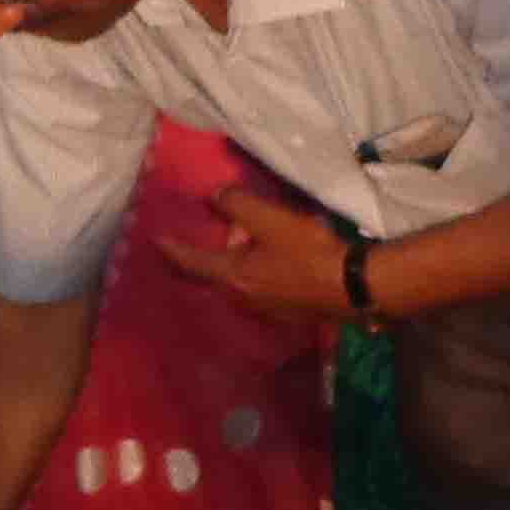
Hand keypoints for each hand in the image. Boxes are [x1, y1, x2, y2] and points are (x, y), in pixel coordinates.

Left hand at [146, 190, 359, 324]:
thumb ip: (236, 204)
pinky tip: (275, 262)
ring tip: (247, 244)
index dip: (174, 249)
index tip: (157, 241)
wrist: (351, 286)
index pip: (193, 262)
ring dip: (239, 264)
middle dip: (213, 254)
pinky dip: (259, 273)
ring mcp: (266, 309)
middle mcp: (242, 298)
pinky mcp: (287, 312)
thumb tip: (216, 197)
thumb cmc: (307, 252)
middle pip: (218, 273)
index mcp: (232, 276)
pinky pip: (262, 289)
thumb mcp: (269, 219)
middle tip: (214, 234)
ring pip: (241, 282)